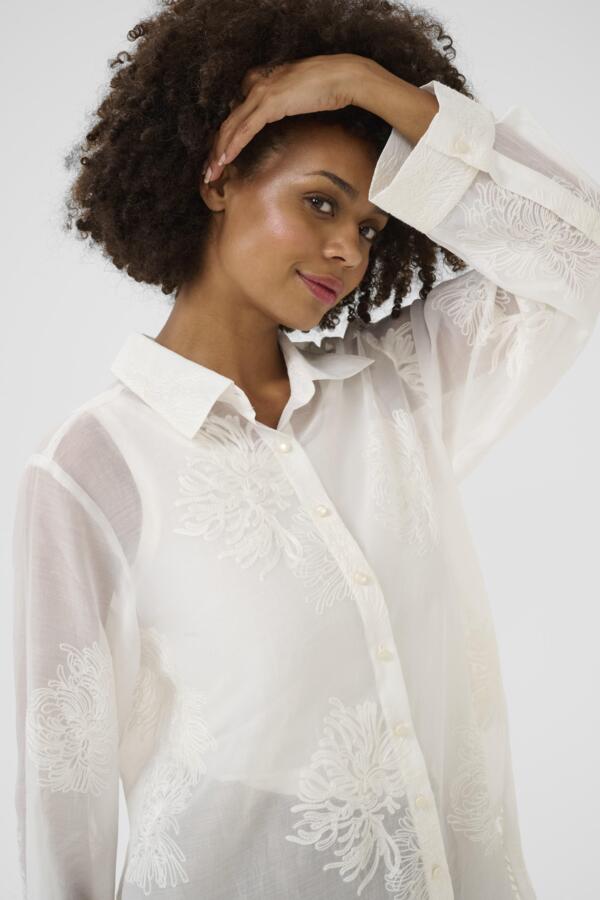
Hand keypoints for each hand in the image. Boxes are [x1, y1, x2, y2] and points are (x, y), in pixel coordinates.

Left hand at [202, 53, 370, 182]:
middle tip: (208, 173)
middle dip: (215, 152)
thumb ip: (279, 107)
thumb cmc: (325, 87)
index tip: (220, 161)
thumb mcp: (294, 98)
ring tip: (211, 174)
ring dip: (218, 154)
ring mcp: (259, 92)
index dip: (224, 142)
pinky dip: (231, 147)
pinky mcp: (268, 102)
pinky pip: (244, 130)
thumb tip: (274, 121)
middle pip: (227, 124)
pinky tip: (224, 161)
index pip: (234, 117)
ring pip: (230, 128)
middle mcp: (253, 85)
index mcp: (257, 82)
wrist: (341, 76)